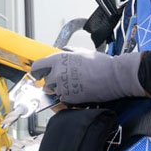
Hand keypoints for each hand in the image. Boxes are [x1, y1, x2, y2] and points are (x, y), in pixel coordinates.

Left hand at [30, 49, 144, 104]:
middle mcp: (57, 73)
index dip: (37, 70)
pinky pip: (62, 99)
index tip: (38, 73)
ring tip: (74, 85)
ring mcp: (62, 87)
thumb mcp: (82, 51)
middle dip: (53, 81)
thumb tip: (62, 52)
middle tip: (65, 79)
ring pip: (54, 91)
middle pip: (46, 81)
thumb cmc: (100, 63)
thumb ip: (68, 52)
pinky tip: (78, 91)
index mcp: (59, 59)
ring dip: (60, 89)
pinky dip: (67, 97)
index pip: (37, 66)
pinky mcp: (69, 98)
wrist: (112, 76)